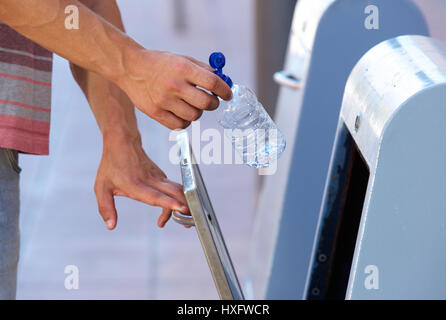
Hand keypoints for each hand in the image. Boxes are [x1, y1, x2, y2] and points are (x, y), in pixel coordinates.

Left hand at [94, 133, 188, 229]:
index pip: (155, 196)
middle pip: (174, 193)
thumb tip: (110, 226)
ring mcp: (158, 176)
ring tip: (186, 218)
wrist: (122, 142)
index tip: (180, 209)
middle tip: (187, 224)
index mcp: (135, 185)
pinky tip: (178, 207)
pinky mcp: (161, 175)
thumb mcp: (101, 188)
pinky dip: (180, 197)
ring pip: (177, 189)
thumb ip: (106, 208)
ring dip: (185, 203)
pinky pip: (174, 187)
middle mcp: (150, 180)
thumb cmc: (111, 164)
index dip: (169, 203)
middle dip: (184, 207)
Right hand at [118, 49, 232, 129]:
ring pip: (194, 116)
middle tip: (212, 101)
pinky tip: (181, 111)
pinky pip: (180, 125)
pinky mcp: (155, 113)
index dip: (225, 90)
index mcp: (182, 68)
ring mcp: (164, 100)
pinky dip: (185, 121)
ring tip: (191, 104)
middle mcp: (174, 85)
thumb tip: (224, 81)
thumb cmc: (160, 63)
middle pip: (206, 103)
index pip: (212, 83)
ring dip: (198, 112)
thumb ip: (203, 69)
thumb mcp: (182, 58)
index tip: (228, 94)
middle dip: (214, 103)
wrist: (131, 68)